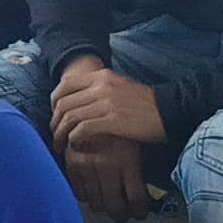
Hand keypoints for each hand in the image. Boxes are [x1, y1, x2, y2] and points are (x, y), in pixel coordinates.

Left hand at [46, 59, 165, 149]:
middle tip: (55, 136)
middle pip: (63, 103)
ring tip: (61, 146)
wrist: (169, 111)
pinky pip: (82, 129)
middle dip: (54, 123)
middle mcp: (101, 86)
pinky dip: (75, 139)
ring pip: (70, 117)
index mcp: (101, 76)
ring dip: (61, 134)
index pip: (64, 85)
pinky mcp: (113, 120)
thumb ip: (98, 90)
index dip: (54, 103)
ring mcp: (106, 102)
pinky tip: (77, 146)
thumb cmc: (144, 104)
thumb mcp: (118, 87)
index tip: (56, 116)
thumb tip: (77, 103)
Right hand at [59, 134, 152, 222]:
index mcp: (127, 160)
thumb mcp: (136, 144)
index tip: (139, 213)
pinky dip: (87, 196)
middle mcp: (106, 164)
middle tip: (124, 214)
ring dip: (104, 207)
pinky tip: (94, 193)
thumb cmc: (121, 125)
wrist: (97, 104)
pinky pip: (79, 193)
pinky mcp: (72, 163)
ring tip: (109, 204)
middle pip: (115, 207)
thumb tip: (138, 197)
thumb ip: (136, 170)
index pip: (136, 199)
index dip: (139, 211)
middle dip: (121, 214)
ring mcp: (87, 164)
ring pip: (96, 204)